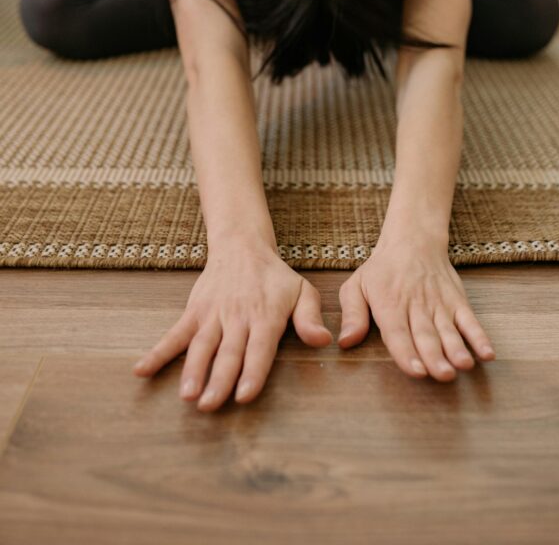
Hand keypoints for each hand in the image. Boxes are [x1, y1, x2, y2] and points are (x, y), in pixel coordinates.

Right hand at [132, 240, 331, 407]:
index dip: (252, 372)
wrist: (242, 247)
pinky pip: (174, 333)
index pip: (259, 349)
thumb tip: (323, 341)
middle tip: (210, 405)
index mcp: (266, 316)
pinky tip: (141, 371)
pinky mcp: (194, 312)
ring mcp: (213, 315)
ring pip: (201, 346)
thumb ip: (310, 318)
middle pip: (228, 352)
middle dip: (219, 380)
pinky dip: (157, 352)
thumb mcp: (302, 292)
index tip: (244, 396)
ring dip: (192, 371)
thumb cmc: (275, 278)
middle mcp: (238, 317)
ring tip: (186, 395)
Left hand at [337, 236, 495, 379]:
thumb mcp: (356, 286)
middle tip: (442, 375)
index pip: (398, 332)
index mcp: (389, 305)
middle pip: (426, 335)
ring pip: (449, 330)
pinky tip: (487, 354)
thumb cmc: (381, 270)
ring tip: (464, 366)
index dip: (406, 353)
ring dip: (457, 349)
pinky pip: (470, 320)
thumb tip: (345, 342)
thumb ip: (353, 315)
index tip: (416, 371)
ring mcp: (440, 304)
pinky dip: (480, 336)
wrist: (413, 241)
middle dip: (435, 357)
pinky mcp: (457, 302)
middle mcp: (416, 306)